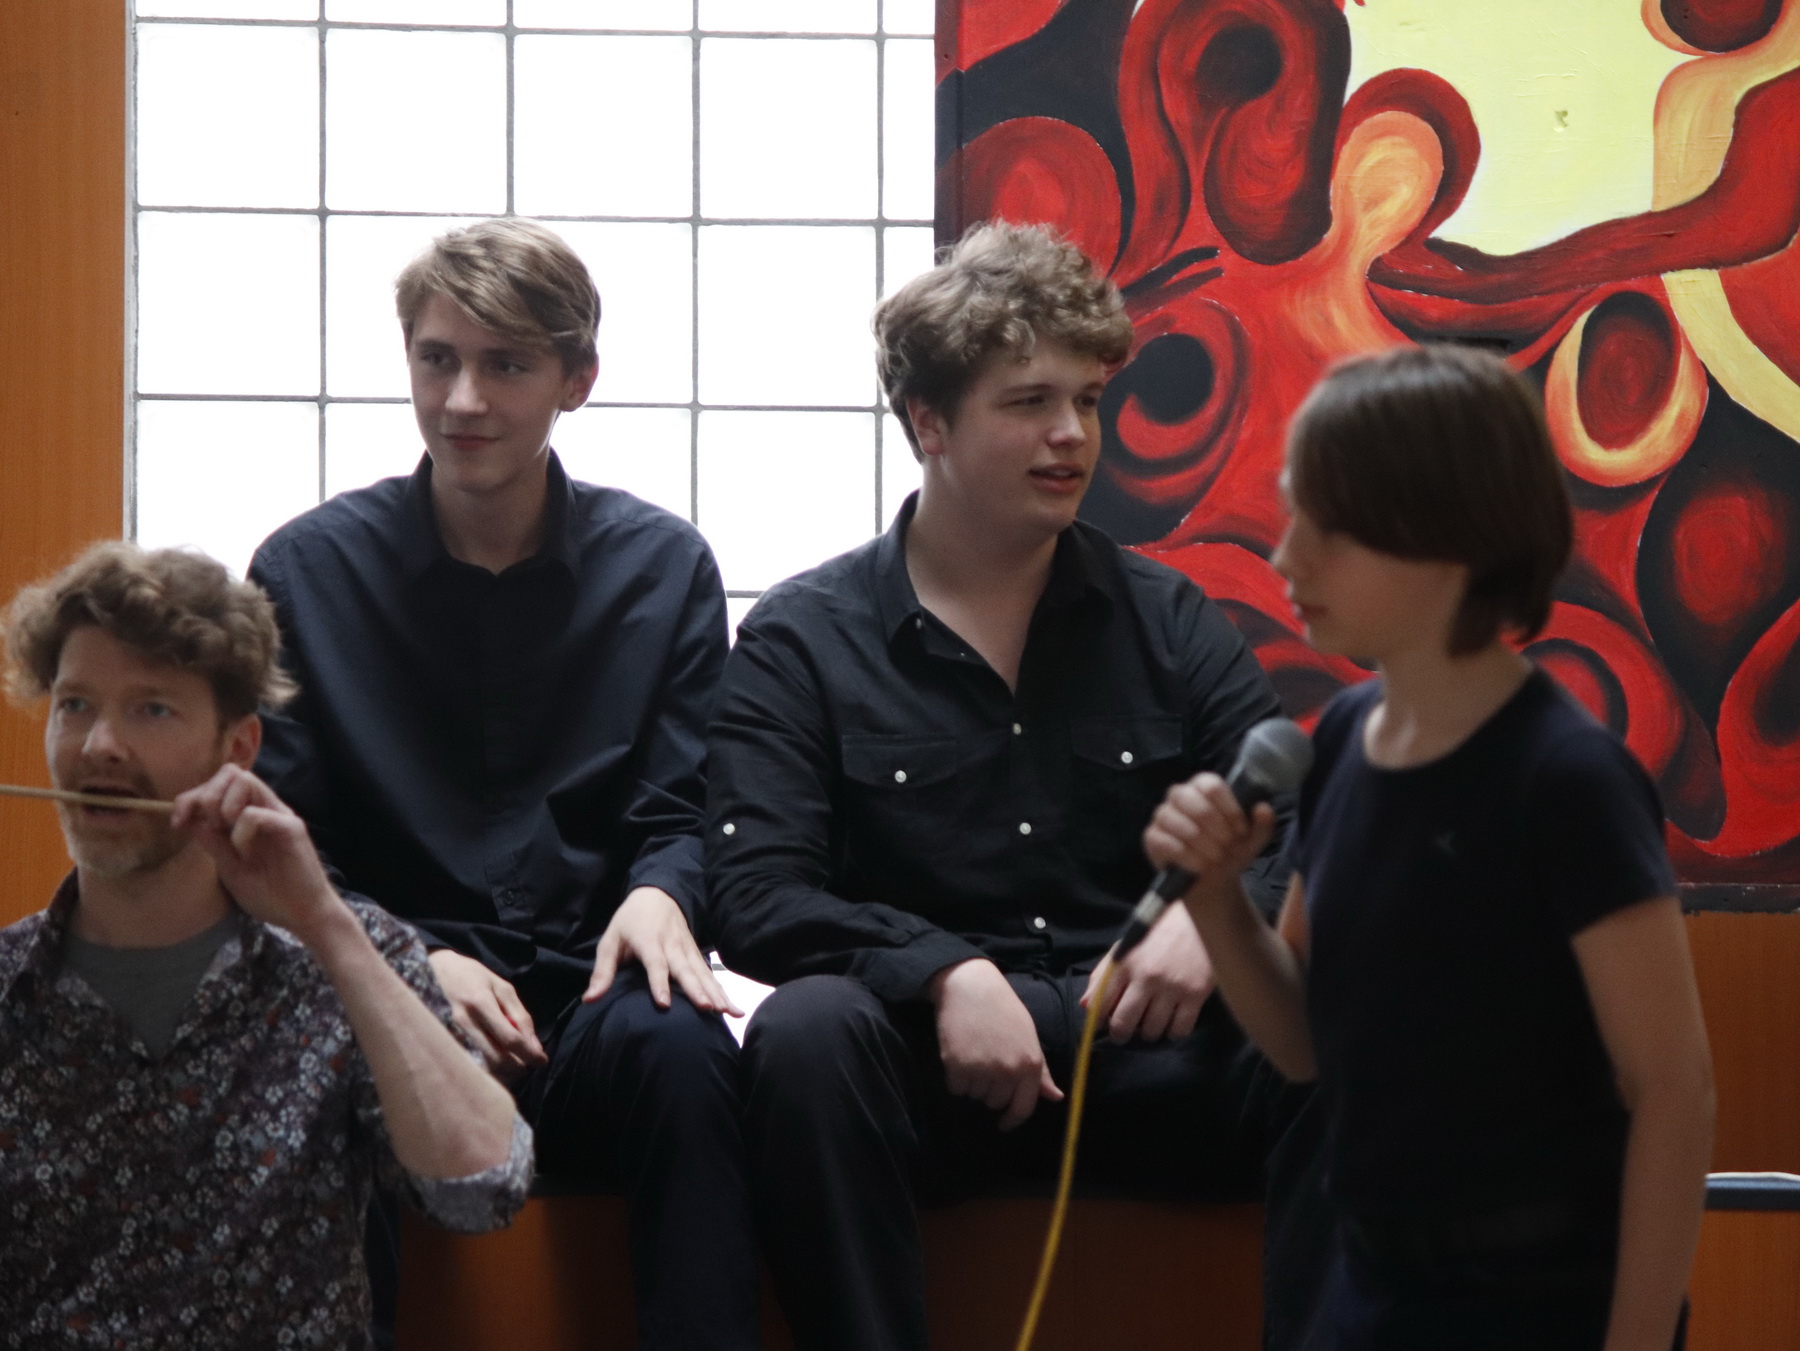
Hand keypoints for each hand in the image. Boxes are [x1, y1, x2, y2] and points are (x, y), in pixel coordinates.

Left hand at [172, 763, 344, 943]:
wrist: (303, 915)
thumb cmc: (270, 894)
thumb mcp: (230, 868)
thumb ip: (213, 843)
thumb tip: (190, 820)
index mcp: (250, 815)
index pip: (219, 783)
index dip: (191, 796)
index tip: (178, 822)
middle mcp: (267, 808)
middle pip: (232, 772)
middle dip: (207, 796)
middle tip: (210, 828)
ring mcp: (280, 815)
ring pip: (246, 780)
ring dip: (225, 806)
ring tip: (227, 835)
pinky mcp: (291, 828)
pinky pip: (256, 814)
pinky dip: (240, 831)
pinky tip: (245, 852)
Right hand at [427, 949, 547, 1084]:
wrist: (433, 970)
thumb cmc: (472, 976)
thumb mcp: (502, 987)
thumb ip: (520, 1016)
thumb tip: (534, 1046)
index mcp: (480, 1003)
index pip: (509, 1038)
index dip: (529, 1054)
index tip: (542, 1061)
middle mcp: (463, 1022)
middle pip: (496, 1059)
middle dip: (518, 1066)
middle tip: (527, 1063)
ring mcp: (449, 1034)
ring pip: (482, 1067)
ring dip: (503, 1071)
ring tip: (513, 1062)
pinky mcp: (442, 1042)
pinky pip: (469, 1064)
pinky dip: (486, 1069)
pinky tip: (494, 1062)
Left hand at [585, 886, 741, 1014]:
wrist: (658, 893)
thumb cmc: (629, 922)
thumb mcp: (610, 941)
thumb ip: (602, 971)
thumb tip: (588, 1000)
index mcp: (648, 941)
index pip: (656, 964)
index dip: (659, 983)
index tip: (665, 1004)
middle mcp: (672, 945)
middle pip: (686, 970)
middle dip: (698, 990)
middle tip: (709, 1009)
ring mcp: (688, 949)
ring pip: (703, 973)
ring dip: (717, 993)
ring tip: (729, 1012)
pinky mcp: (696, 954)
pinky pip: (710, 975)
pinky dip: (722, 991)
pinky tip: (732, 1009)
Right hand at [929, 958, 1061, 1129]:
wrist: (971, 986)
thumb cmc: (1003, 1009)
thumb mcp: (1029, 1037)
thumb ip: (1041, 1071)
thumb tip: (1056, 1098)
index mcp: (1030, 1064)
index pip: (1023, 1108)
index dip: (1012, 1120)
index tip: (1003, 1124)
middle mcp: (1008, 1071)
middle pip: (995, 1103)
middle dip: (990, 1089)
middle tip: (985, 1062)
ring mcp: (983, 1069)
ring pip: (975, 1095)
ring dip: (972, 1082)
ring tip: (973, 1053)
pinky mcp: (958, 1066)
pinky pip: (956, 1088)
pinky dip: (955, 1077)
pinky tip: (959, 1055)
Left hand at [1081, 902, 1215, 1044]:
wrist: (1198, 917)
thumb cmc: (1157, 932)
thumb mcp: (1125, 946)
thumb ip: (1102, 975)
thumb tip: (1085, 1006)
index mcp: (1124, 962)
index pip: (1102, 1003)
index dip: (1100, 1021)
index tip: (1106, 1024)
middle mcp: (1146, 977)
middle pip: (1124, 1023)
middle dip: (1120, 1035)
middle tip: (1124, 1034)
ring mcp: (1172, 987)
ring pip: (1152, 1030)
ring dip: (1148, 1033)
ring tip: (1151, 1024)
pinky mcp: (1196, 994)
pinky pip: (1180, 1030)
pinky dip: (1173, 1033)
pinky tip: (1172, 1024)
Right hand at [1143, 772, 1276, 907]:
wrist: (1212, 881)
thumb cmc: (1230, 852)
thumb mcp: (1252, 840)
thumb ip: (1262, 824)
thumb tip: (1263, 808)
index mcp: (1202, 787)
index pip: (1211, 786)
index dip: (1229, 809)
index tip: (1241, 831)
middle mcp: (1179, 795)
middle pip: (1194, 802)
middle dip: (1217, 829)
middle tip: (1228, 847)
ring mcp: (1162, 816)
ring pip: (1180, 824)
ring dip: (1204, 845)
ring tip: (1216, 859)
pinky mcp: (1152, 838)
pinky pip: (1166, 843)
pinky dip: (1188, 858)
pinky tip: (1200, 867)